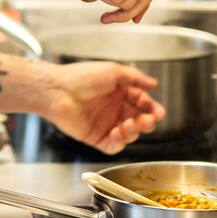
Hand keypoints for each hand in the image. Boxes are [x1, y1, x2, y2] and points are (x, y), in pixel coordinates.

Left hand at [42, 61, 164, 153]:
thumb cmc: (81, 77)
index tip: (159, 112)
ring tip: (128, 124)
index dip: (151, 108)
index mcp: (119, 93)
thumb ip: (136, 78)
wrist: (57, 90)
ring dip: (133, 132)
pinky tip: (116, 133)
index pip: (142, 103)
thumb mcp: (113, 71)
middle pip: (138, 121)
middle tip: (148, 121)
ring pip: (128, 135)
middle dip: (146, 123)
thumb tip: (154, 83)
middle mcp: (113, 109)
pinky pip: (112, 146)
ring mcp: (104, 124)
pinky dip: (118, 143)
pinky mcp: (94, 137)